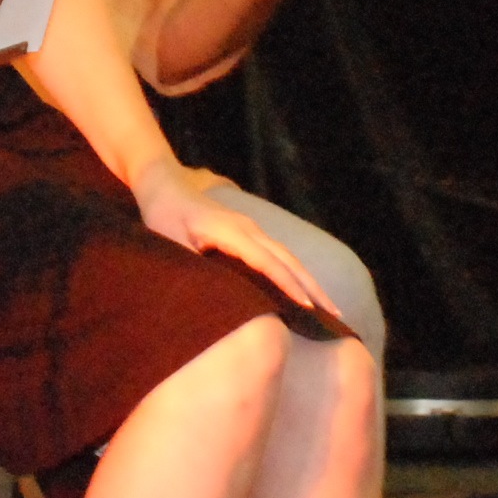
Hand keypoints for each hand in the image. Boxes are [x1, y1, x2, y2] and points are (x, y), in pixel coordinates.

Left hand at [129, 158, 340, 321]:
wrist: (163, 182)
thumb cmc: (163, 213)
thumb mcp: (170, 241)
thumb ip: (193, 263)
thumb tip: (216, 291)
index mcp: (233, 232)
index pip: (268, 263)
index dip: (288, 285)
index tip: (308, 307)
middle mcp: (249, 229)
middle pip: (289, 260)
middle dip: (313, 286)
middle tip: (335, 314)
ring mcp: (251, 229)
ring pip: (287, 256)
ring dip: (309, 280)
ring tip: (328, 306)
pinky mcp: (247, 233)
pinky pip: (277, 254)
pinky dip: (294, 272)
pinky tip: (302, 288)